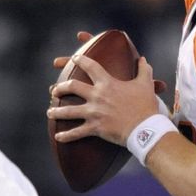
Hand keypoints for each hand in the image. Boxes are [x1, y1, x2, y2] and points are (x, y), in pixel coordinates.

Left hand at [47, 53, 161, 145]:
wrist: (145, 128)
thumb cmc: (145, 106)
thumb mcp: (145, 84)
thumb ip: (143, 69)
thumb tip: (142, 58)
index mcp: (107, 83)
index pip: (91, 66)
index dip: (80, 60)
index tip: (74, 58)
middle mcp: (97, 96)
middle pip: (72, 87)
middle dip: (60, 87)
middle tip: (54, 90)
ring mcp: (94, 112)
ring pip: (68, 111)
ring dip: (57, 111)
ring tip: (50, 111)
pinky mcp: (95, 128)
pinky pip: (76, 132)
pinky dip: (66, 135)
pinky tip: (58, 137)